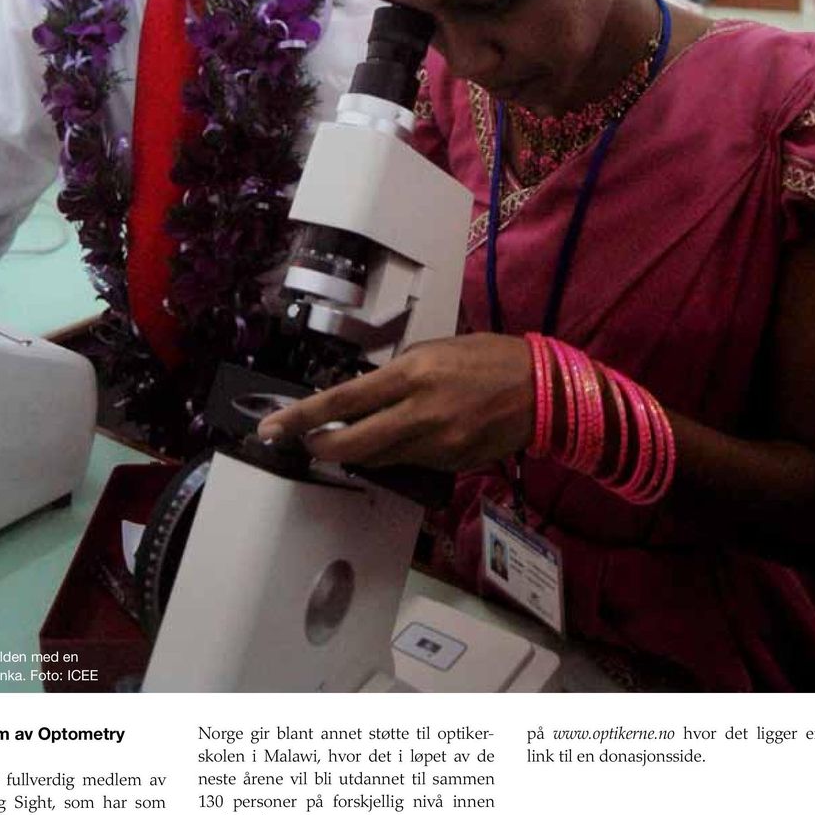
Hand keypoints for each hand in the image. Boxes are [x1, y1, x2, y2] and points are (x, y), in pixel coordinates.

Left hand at [257, 333, 535, 469]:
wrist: (543, 391)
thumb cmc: (488, 358)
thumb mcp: (436, 350)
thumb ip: (397, 376)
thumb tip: (361, 395)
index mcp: (412, 374)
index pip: (342, 401)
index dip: (301, 417)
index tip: (271, 427)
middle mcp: (419, 413)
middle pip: (352, 444)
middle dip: (320, 447)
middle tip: (304, 443)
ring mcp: (436, 444)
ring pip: (378, 459)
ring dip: (357, 451)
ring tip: (347, 438)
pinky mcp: (450, 464)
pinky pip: (407, 463)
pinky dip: (392, 454)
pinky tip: (394, 441)